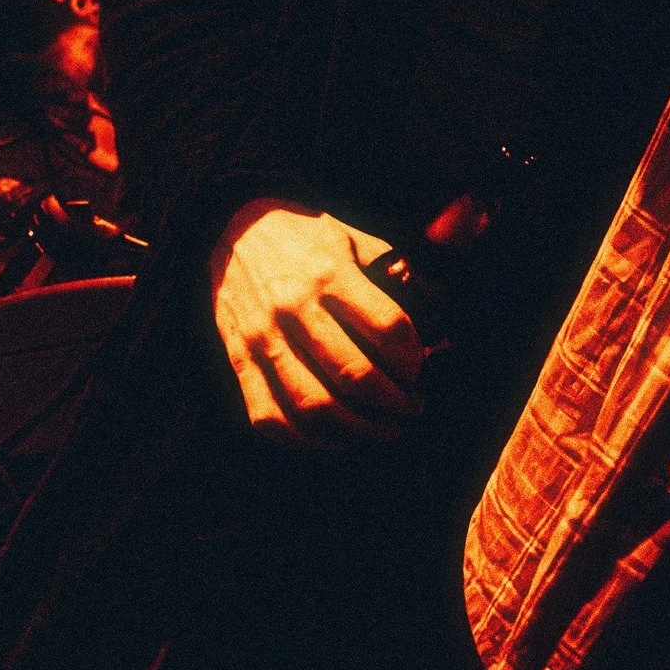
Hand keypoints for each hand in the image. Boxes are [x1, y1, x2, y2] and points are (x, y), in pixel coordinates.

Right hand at [209, 200, 423, 446]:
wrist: (231, 228)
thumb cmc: (302, 235)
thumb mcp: (350, 236)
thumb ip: (390, 268)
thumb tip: (437, 300)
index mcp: (330, 273)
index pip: (387, 328)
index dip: (412, 358)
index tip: (419, 368)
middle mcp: (295, 308)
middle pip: (354, 375)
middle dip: (394, 403)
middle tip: (413, 408)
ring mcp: (262, 339)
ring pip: (314, 407)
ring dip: (357, 430)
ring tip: (382, 430)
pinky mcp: (239, 362)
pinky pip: (270, 419)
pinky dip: (306, 441)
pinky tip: (334, 438)